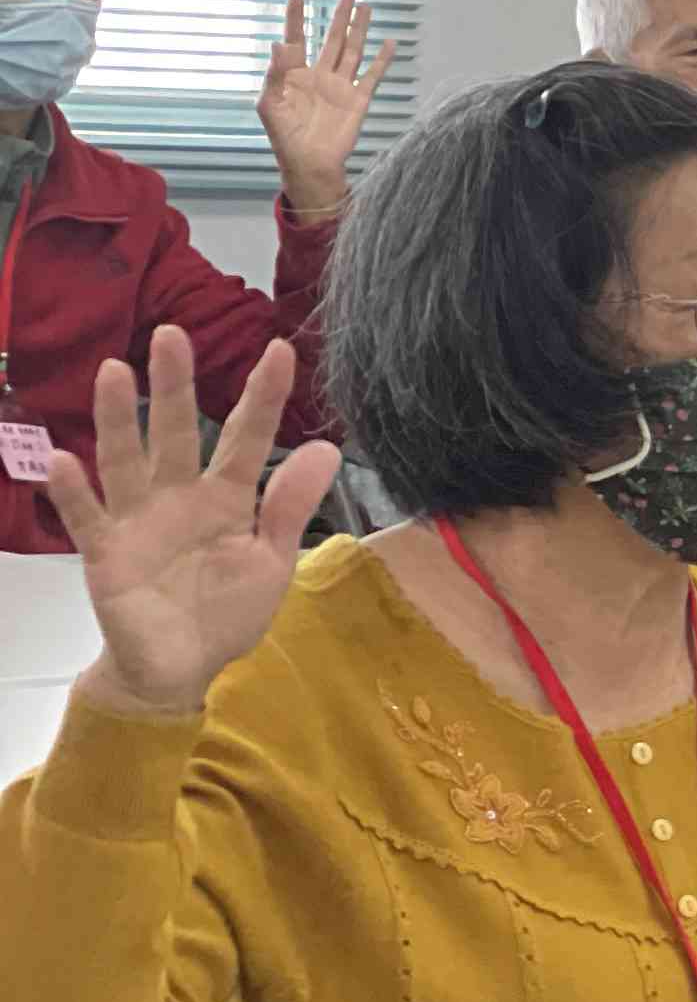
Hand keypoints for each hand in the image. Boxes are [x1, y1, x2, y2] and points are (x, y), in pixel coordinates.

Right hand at [49, 331, 343, 717]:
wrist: (182, 667)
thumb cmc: (226, 610)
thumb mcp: (271, 560)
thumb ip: (290, 506)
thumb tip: (327, 448)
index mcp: (228, 497)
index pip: (248, 438)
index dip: (262, 397)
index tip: (280, 350)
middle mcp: (179, 496)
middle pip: (178, 433)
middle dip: (175, 386)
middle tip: (171, 334)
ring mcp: (138, 520)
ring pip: (126, 460)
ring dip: (119, 419)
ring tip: (115, 372)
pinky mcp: (106, 552)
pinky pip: (87, 517)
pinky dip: (74, 492)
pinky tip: (63, 460)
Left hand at [255, 0, 391, 216]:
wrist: (310, 163)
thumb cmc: (284, 136)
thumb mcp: (269, 104)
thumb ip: (274, 74)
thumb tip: (279, 43)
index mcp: (294, 74)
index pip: (296, 38)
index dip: (296, 16)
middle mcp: (319, 74)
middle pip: (332, 38)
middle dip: (339, 16)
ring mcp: (340, 86)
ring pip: (352, 50)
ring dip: (360, 29)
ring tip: (366, 8)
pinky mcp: (358, 100)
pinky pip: (372, 75)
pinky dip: (381, 59)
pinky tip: (388, 43)